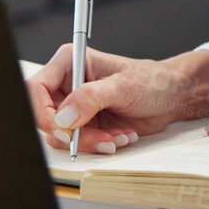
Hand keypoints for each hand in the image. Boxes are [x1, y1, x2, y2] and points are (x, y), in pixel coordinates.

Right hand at [26, 46, 208, 153]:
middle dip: (72, 134)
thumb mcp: (123, 87)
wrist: (172, 97)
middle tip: (99, 138)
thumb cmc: (152, 81)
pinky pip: (77, 143)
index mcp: (70, 63)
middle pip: (46, 117)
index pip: (37, 89)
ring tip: (116, 137)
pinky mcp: (84, 124)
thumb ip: (91, 99)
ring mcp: (75, 106)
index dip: (44, 113)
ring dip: (88, 142)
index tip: (64, 129)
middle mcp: (67, 84)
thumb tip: (64, 116)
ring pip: (61, 135)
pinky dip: (97, 145)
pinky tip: (119, 136)